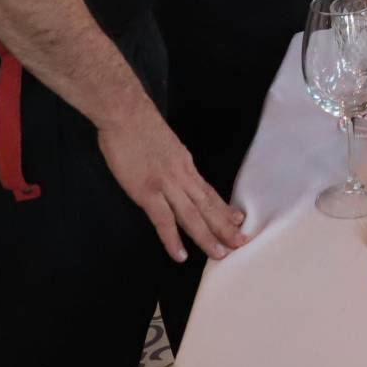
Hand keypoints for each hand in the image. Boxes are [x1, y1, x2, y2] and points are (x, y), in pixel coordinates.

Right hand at [96, 99, 246, 262]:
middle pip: (207, 206)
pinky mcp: (147, 191)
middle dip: (225, 227)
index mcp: (186, 164)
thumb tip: (177, 175)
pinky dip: (172, 239)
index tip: (238, 222)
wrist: (125, 112)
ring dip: (207, 236)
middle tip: (241, 244)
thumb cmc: (140, 125)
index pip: (209, 192)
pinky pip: (163, 220)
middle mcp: (182, 176)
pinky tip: (180, 255)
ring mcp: (166, 184)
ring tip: (220, 254)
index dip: (224, 209)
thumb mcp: (167, 144)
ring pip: (192, 215)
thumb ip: (173, 162)